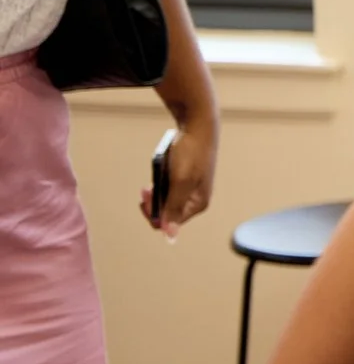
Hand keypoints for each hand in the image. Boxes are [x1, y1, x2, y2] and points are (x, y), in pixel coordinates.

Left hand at [145, 117, 217, 234]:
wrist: (197, 126)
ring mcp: (191, 188)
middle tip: (146, 187)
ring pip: (165, 199)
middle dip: (153, 202)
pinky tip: (162, 169)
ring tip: (155, 176)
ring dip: (156, 190)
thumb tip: (170, 237)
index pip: (169, 223)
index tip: (146, 196)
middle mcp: (196, 199)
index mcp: (198, 204)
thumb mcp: (180, 182)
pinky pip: (168, 186)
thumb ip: (174, 209)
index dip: (154, 212)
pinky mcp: (187, 177)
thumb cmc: (191, 153)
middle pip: (167, 212)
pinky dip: (160, 180)